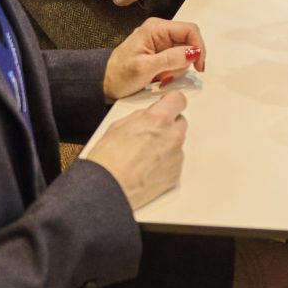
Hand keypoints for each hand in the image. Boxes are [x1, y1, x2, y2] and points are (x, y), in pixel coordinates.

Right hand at [82, 92, 186, 210]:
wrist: (107, 188)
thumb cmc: (108, 160)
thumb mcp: (119, 125)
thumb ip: (141, 116)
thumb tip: (150, 114)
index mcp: (158, 119)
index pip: (178, 99)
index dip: (171, 103)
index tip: (167, 106)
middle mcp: (172, 136)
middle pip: (180, 122)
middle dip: (167, 125)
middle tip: (150, 135)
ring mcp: (176, 156)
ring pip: (177, 143)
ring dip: (166, 145)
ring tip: (144, 155)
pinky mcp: (176, 173)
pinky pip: (175, 161)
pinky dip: (165, 163)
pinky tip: (148, 167)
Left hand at [103, 16, 207, 101]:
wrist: (104, 83)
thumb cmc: (118, 75)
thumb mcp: (144, 68)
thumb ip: (170, 58)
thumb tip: (193, 52)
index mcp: (156, 28)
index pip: (190, 29)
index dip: (198, 47)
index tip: (199, 65)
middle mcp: (160, 32)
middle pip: (189, 42)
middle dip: (183, 62)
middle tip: (168, 75)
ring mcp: (161, 43)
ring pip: (185, 54)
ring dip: (177, 69)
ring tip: (160, 77)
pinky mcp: (161, 53)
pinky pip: (177, 61)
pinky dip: (172, 72)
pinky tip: (160, 78)